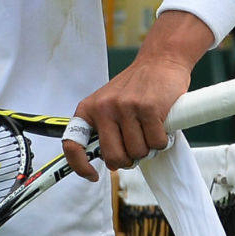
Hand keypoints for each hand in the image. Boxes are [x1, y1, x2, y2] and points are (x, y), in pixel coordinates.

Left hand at [62, 10, 211, 179]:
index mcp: (89, 108)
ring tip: (149, 131)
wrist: (160, 60)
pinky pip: (156, 143)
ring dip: (148, 149)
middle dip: (128, 160)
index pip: (72, 144)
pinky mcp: (148, 108)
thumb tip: (108, 163)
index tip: (93, 175)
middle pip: (114, 157)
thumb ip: (104, 129)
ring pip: (137, 152)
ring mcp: (126, 107)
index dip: (80, 166)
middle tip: (136, 148)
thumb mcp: (109, 102)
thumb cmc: (136, 87)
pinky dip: (162, 141)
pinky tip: (161, 126)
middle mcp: (104, 107)